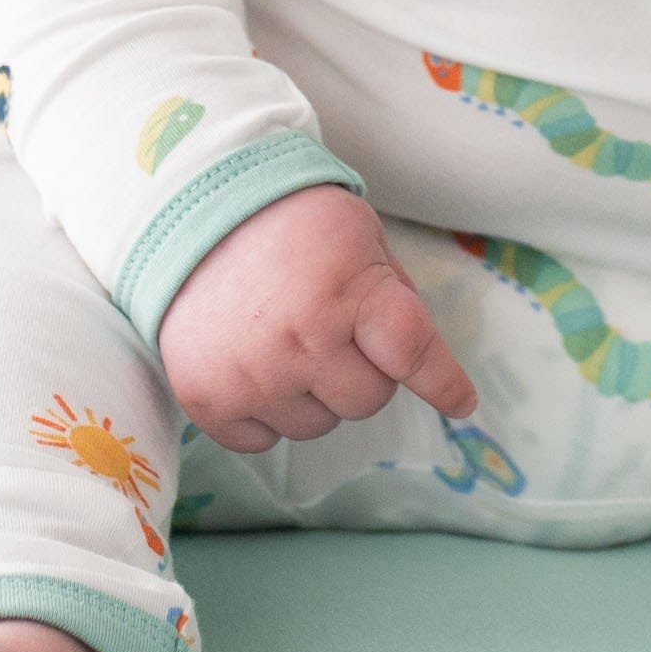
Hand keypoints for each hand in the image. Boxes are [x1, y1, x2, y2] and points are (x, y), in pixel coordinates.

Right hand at [157, 184, 477, 452]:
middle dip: (363, 370)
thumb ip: (392, 291)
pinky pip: (264, 440)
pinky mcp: (208, 401)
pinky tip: (252, 361)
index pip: (412, 352)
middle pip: (368, 401)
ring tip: (284, 338)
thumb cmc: (287, 223)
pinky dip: (266, 411)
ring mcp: (252, 377)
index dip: (443, 382)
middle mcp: (302, 340)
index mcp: (348, 292)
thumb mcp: (358, 235)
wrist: (188, 211)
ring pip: (317, 425)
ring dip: (313, 393)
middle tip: (333, 328)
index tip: (462, 403)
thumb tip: (414, 355)